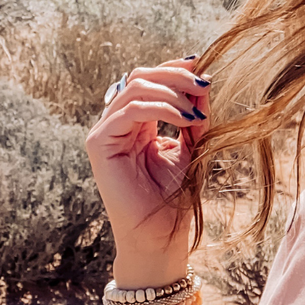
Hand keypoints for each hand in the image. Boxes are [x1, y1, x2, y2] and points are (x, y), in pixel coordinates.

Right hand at [85, 57, 209, 273]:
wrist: (161, 235)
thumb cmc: (175, 198)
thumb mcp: (191, 148)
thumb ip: (193, 116)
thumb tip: (204, 80)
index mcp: (136, 122)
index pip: (149, 81)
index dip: (174, 70)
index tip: (204, 68)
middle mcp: (117, 123)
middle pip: (140, 77)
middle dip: (175, 76)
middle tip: (204, 84)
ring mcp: (105, 131)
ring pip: (134, 88)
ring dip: (171, 93)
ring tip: (197, 111)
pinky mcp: (99, 143)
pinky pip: (129, 111)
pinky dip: (160, 109)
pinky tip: (185, 119)